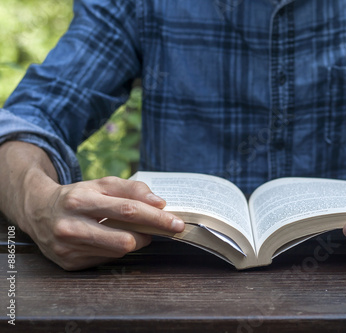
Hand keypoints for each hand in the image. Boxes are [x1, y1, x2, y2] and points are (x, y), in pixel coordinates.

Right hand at [22, 176, 183, 270]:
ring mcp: (68, 248)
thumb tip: (159, 203)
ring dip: (135, 241)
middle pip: (125, 238)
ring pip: (119, 251)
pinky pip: (107, 259)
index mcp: (81, 200)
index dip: (156, 218)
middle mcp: (71, 226)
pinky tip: (111, 239)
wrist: (37, 211)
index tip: (176, 223)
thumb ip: (132, 189)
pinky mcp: (68, 263)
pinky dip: (116, 249)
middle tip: (163, 228)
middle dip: (150, 234)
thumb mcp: (102, 184)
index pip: (128, 210)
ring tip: (133, 231)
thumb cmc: (78, 196)